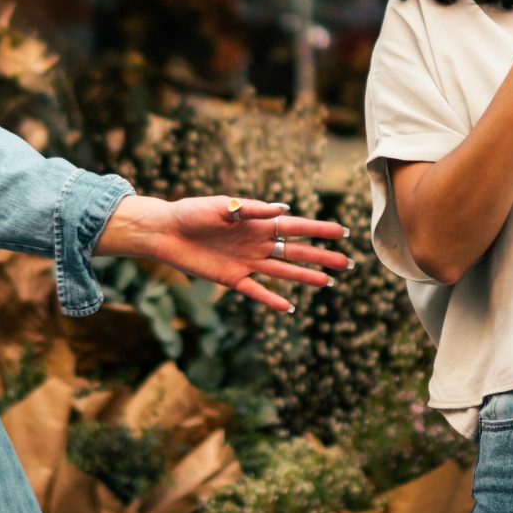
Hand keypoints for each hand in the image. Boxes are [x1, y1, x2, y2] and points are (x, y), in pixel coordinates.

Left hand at [96, 196, 353, 312]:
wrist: (166, 231)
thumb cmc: (192, 212)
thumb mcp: (221, 205)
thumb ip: (251, 209)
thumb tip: (282, 210)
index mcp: (258, 222)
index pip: (295, 227)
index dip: (318, 230)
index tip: (342, 233)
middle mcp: (257, 243)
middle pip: (295, 251)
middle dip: (321, 256)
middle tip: (346, 263)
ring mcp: (247, 262)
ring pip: (282, 271)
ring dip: (304, 276)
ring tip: (328, 283)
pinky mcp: (232, 278)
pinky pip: (256, 291)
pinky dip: (271, 299)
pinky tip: (289, 307)